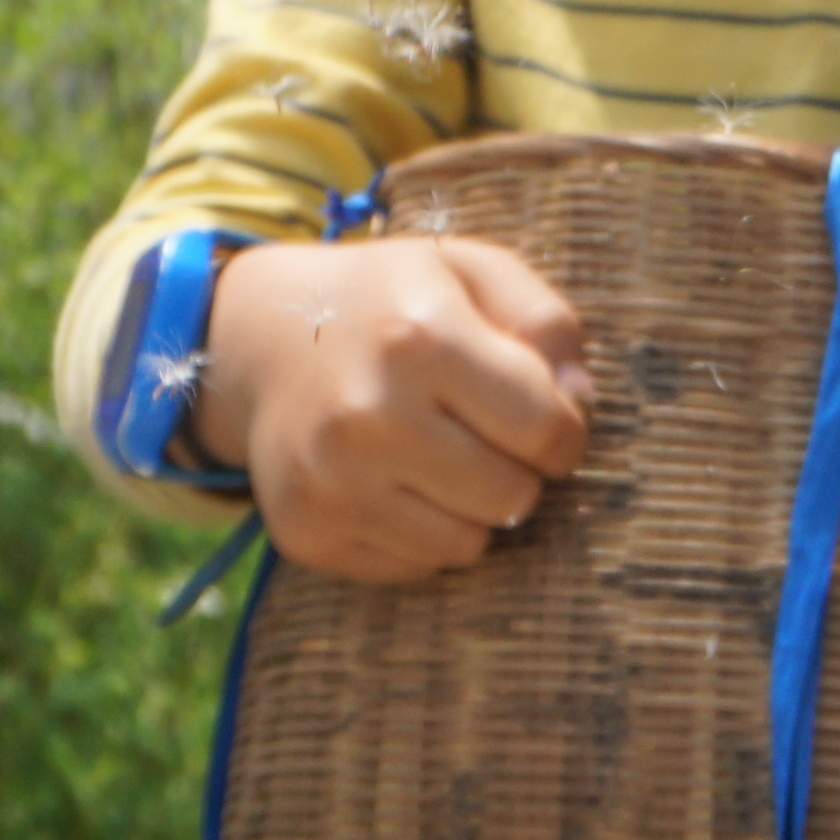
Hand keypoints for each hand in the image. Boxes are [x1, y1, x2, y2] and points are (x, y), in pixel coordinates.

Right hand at [201, 233, 591, 580]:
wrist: (260, 340)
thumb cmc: (391, 303)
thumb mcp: (470, 271)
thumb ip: (545, 320)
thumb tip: (578, 401)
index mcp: (421, 335)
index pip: (546, 429)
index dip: (564, 431)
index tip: (544, 418)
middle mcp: (369, 414)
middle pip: (512, 497)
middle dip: (518, 472)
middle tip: (484, 436)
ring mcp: (331, 481)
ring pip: (466, 545)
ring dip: (471, 509)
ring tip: (437, 456)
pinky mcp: (306, 533)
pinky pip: (413, 568)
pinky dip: (420, 535)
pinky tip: (392, 482)